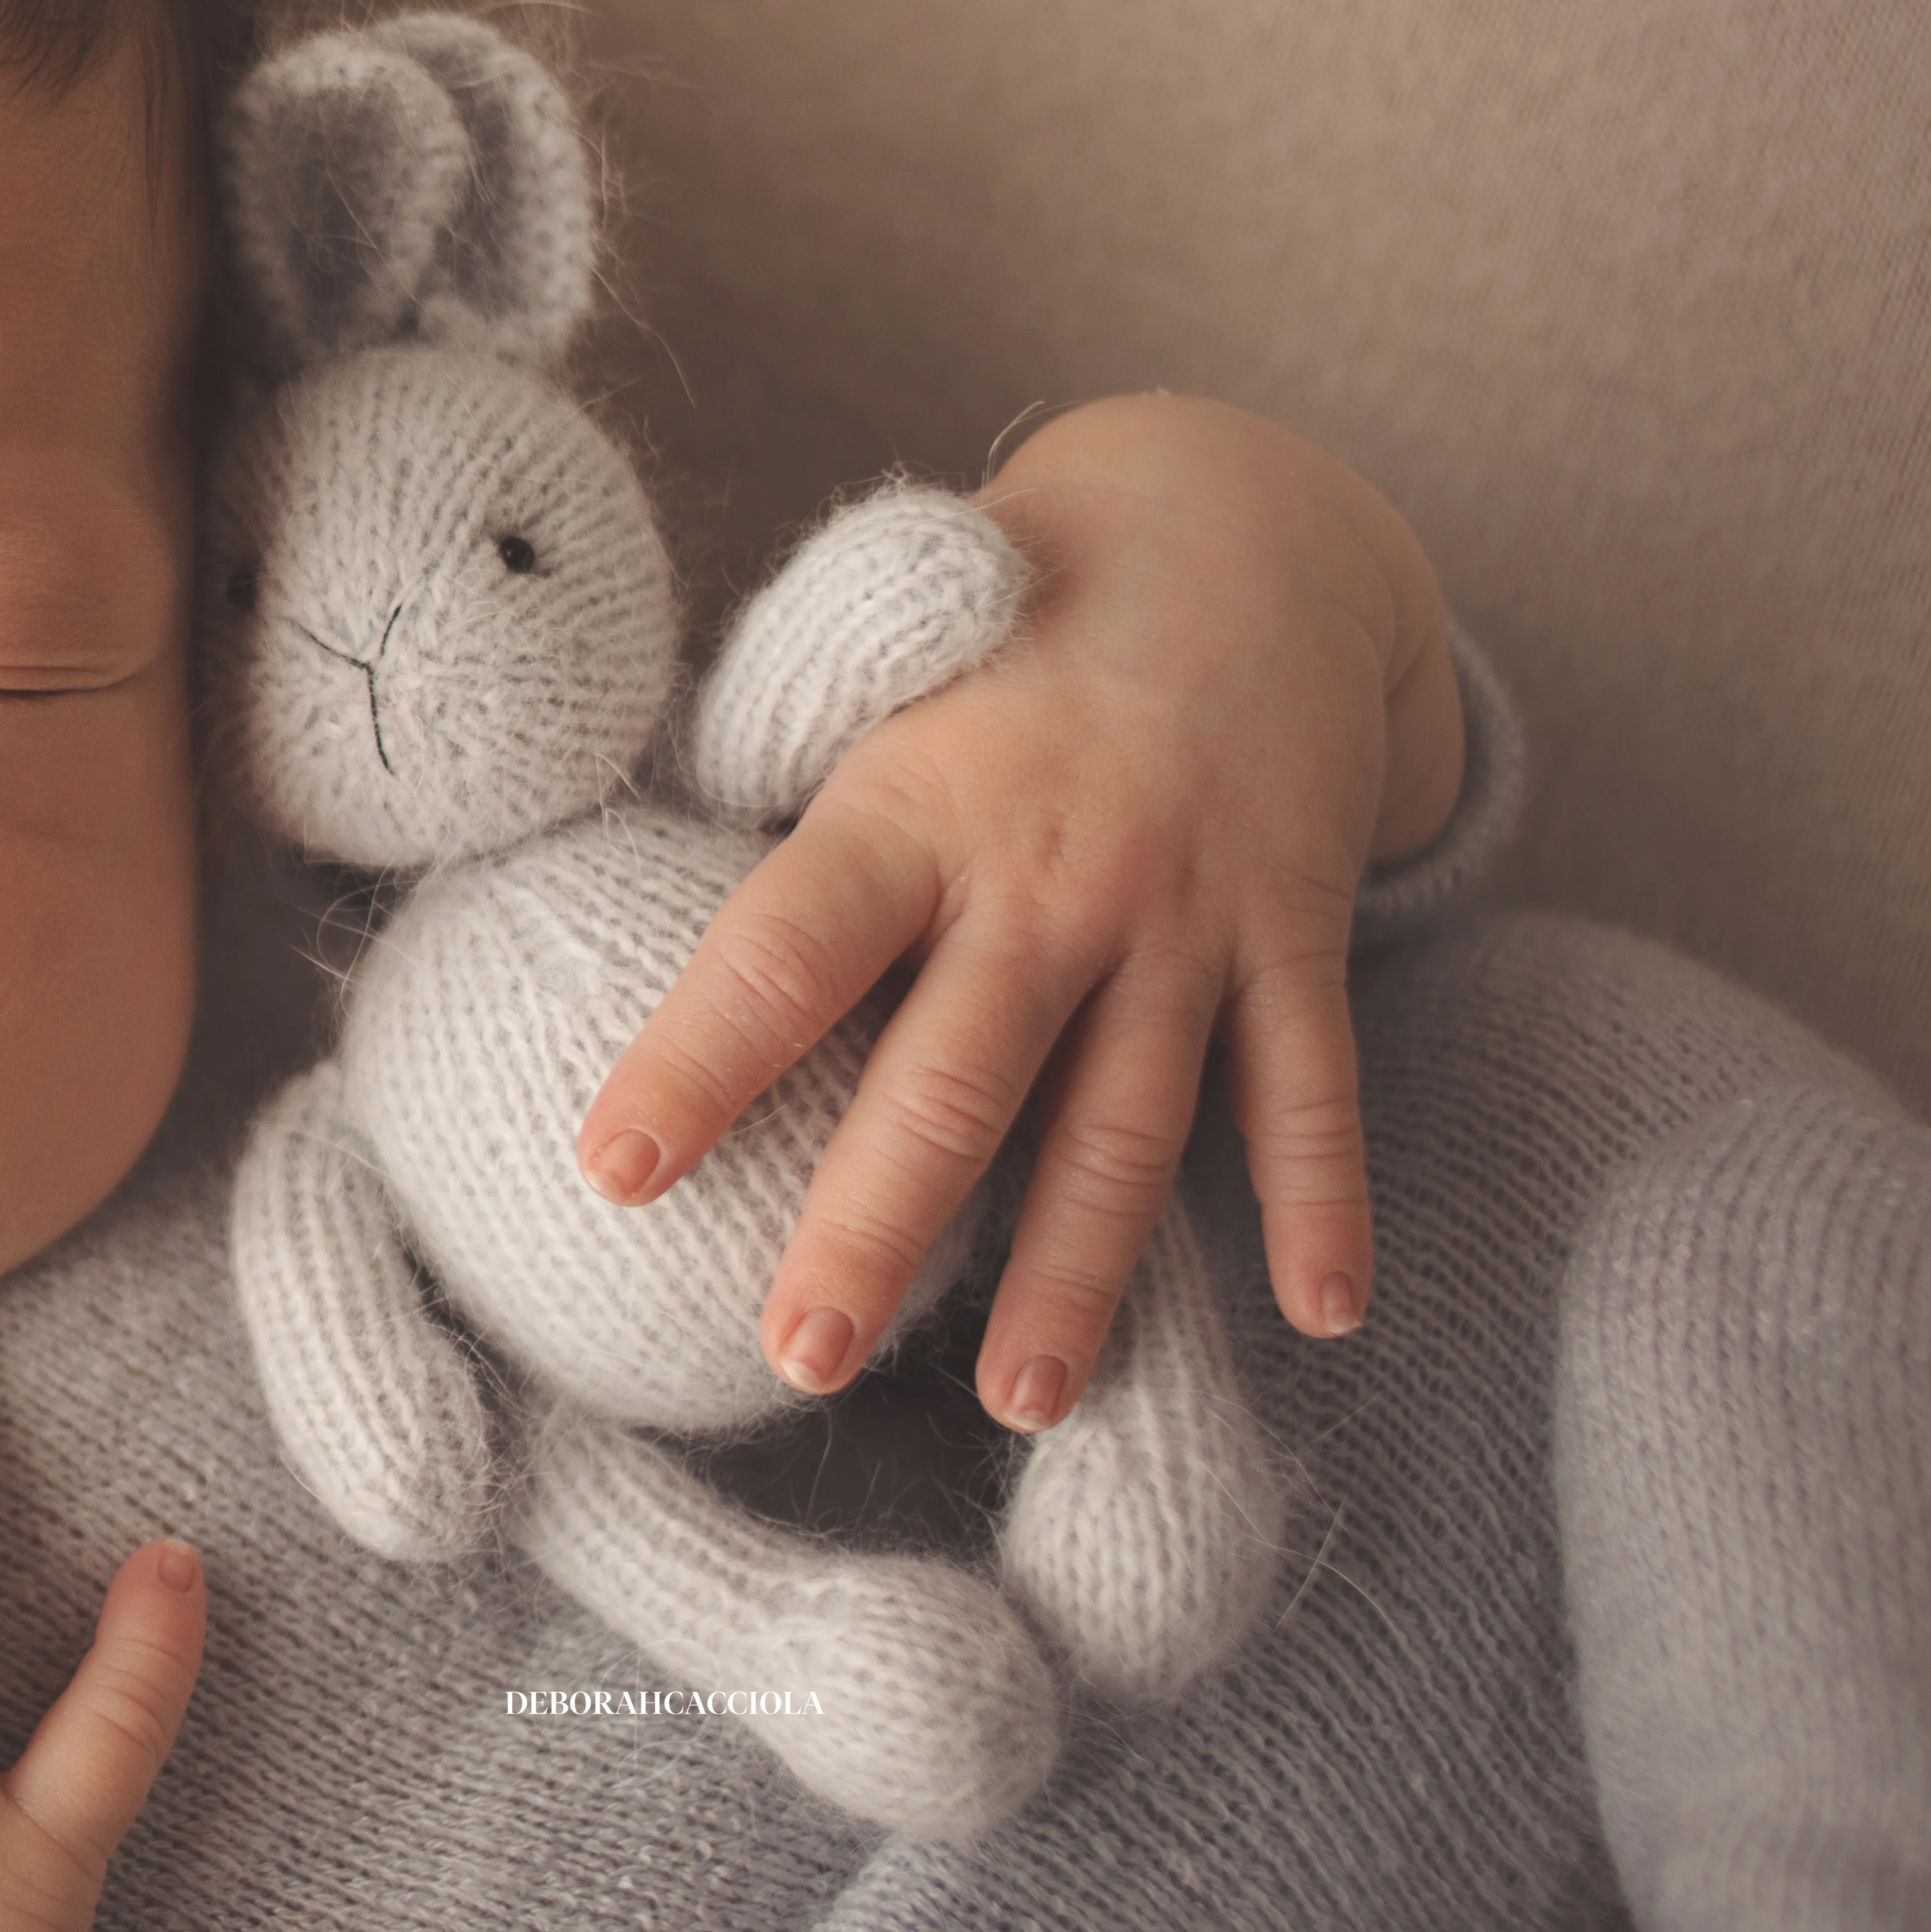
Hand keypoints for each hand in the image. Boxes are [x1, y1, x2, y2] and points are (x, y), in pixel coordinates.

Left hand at [572, 395, 1469, 1431]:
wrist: (1244, 527)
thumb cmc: (1005, 635)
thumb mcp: (876, 685)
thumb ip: (787, 807)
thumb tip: (613, 914)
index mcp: (910, 803)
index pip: (781, 949)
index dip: (693, 1060)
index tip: (607, 1170)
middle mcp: (1050, 869)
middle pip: (952, 1077)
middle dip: (876, 1226)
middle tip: (798, 1357)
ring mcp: (1184, 908)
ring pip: (1124, 1121)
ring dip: (1076, 1271)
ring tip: (1020, 1404)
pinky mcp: (1295, 927)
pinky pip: (1309, 1085)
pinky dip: (1323, 1200)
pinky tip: (1322, 1314)